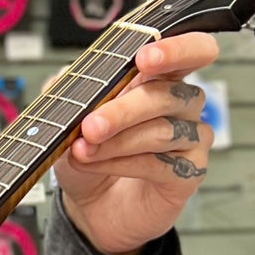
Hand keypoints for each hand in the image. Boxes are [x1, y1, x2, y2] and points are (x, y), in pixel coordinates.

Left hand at [53, 33, 218, 254]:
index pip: (190, 51)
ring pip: (161, 131)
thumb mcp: (68, 118)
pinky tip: (98, 164)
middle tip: (91, 124)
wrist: (90, 205)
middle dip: (124, 109)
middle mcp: (182, 105)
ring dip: (117, 141)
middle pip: (168, 94)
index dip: (176, 49)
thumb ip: (68, 92)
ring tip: (83, 149)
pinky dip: (122, 163)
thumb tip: (64, 77)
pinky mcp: (189, 174)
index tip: (145, 57)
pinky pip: (161, 163)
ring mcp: (190, 139)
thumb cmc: (90, 154)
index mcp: (160, 78)